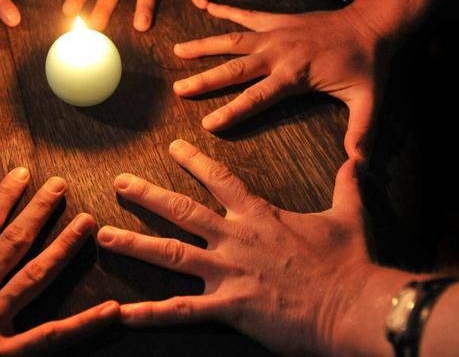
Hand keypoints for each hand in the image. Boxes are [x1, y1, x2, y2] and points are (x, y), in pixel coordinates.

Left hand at [96, 140, 373, 355]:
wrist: (353, 306)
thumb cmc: (350, 263)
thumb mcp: (350, 216)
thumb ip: (346, 186)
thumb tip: (355, 160)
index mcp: (259, 215)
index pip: (219, 179)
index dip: (194, 160)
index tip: (172, 146)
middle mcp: (235, 237)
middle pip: (181, 210)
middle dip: (147, 194)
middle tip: (118, 182)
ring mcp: (228, 272)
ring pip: (170, 253)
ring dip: (134, 243)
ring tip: (103, 236)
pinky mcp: (229, 307)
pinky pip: (181, 311)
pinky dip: (150, 313)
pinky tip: (122, 313)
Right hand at [173, 2, 387, 157]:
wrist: (372, 24)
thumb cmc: (367, 65)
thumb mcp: (369, 100)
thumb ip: (361, 132)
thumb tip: (359, 163)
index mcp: (294, 75)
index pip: (256, 97)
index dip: (231, 111)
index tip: (207, 124)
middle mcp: (278, 53)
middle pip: (235, 69)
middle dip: (205, 80)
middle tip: (178, 90)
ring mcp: (276, 34)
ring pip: (232, 40)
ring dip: (204, 46)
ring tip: (177, 50)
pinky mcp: (278, 21)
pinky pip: (247, 15)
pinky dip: (226, 10)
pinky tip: (205, 6)